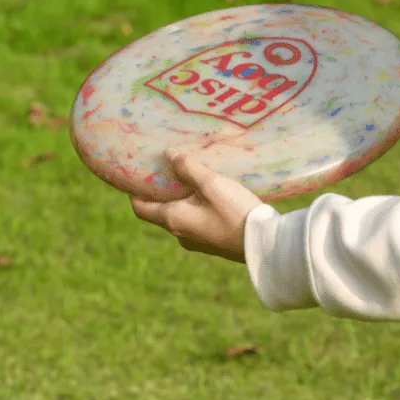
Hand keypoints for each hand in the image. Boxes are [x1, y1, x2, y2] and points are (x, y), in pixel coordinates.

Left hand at [130, 148, 263, 263]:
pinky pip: (196, 221)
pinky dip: (196, 206)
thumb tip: (168, 155)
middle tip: (168, 167)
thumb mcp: (211, 184)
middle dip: (162, 190)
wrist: (264, 245)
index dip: (135, 190)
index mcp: (172, 219)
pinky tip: (210, 193)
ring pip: (179, 215)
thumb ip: (187, 168)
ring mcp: (196, 241)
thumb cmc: (234, 212)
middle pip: (160, 210)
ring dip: (182, 197)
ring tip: (192, 176)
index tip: (139, 172)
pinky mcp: (212, 243)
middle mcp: (179, 233)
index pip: (140, 208)